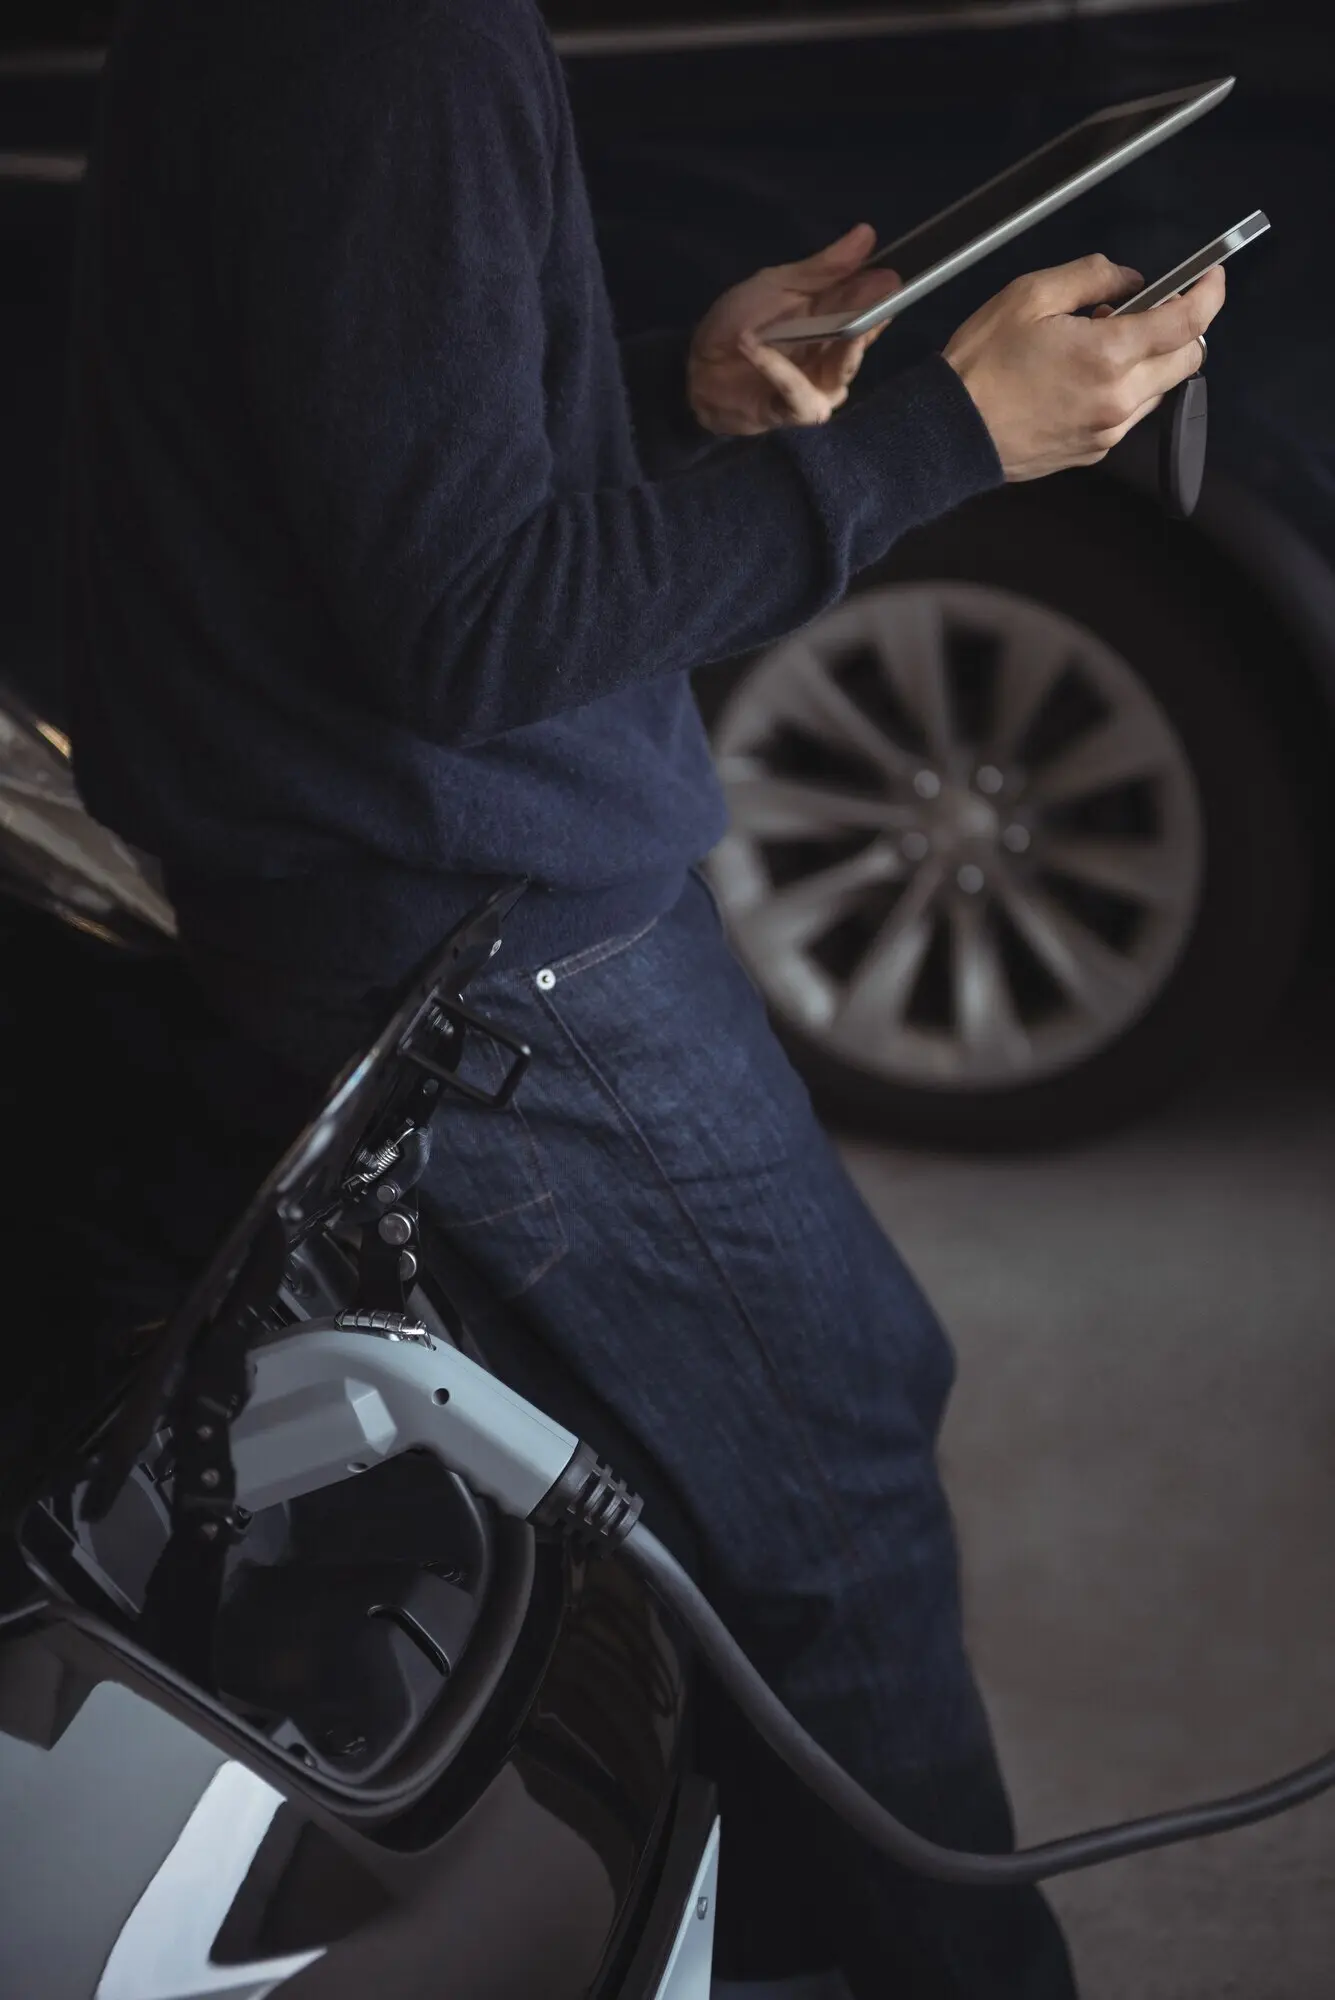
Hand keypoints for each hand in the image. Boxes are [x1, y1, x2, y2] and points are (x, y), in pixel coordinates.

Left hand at [687, 223, 900, 436]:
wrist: (698, 366)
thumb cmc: (740, 322)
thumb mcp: (779, 285)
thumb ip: (823, 268)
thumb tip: (867, 234)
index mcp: (835, 321)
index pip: (869, 305)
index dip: (882, 290)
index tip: (893, 272)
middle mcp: (836, 356)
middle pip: (862, 337)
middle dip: (871, 314)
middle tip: (881, 290)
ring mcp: (820, 387)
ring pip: (844, 368)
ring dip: (840, 343)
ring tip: (839, 322)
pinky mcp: (795, 411)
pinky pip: (799, 394)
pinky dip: (778, 370)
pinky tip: (754, 346)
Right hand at [943, 253, 1224, 481]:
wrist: (950, 433)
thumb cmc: (981, 366)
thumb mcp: (1030, 295)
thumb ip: (1091, 276)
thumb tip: (1128, 280)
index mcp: (1108, 354)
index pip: (1188, 320)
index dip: (1209, 292)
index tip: (1211, 277)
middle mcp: (1117, 399)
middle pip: (1187, 358)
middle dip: (1180, 327)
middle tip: (1142, 309)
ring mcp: (1108, 430)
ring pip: (1160, 388)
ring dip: (1148, 360)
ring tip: (1098, 344)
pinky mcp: (1093, 451)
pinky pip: (1129, 414)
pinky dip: (1124, 388)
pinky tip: (1084, 376)